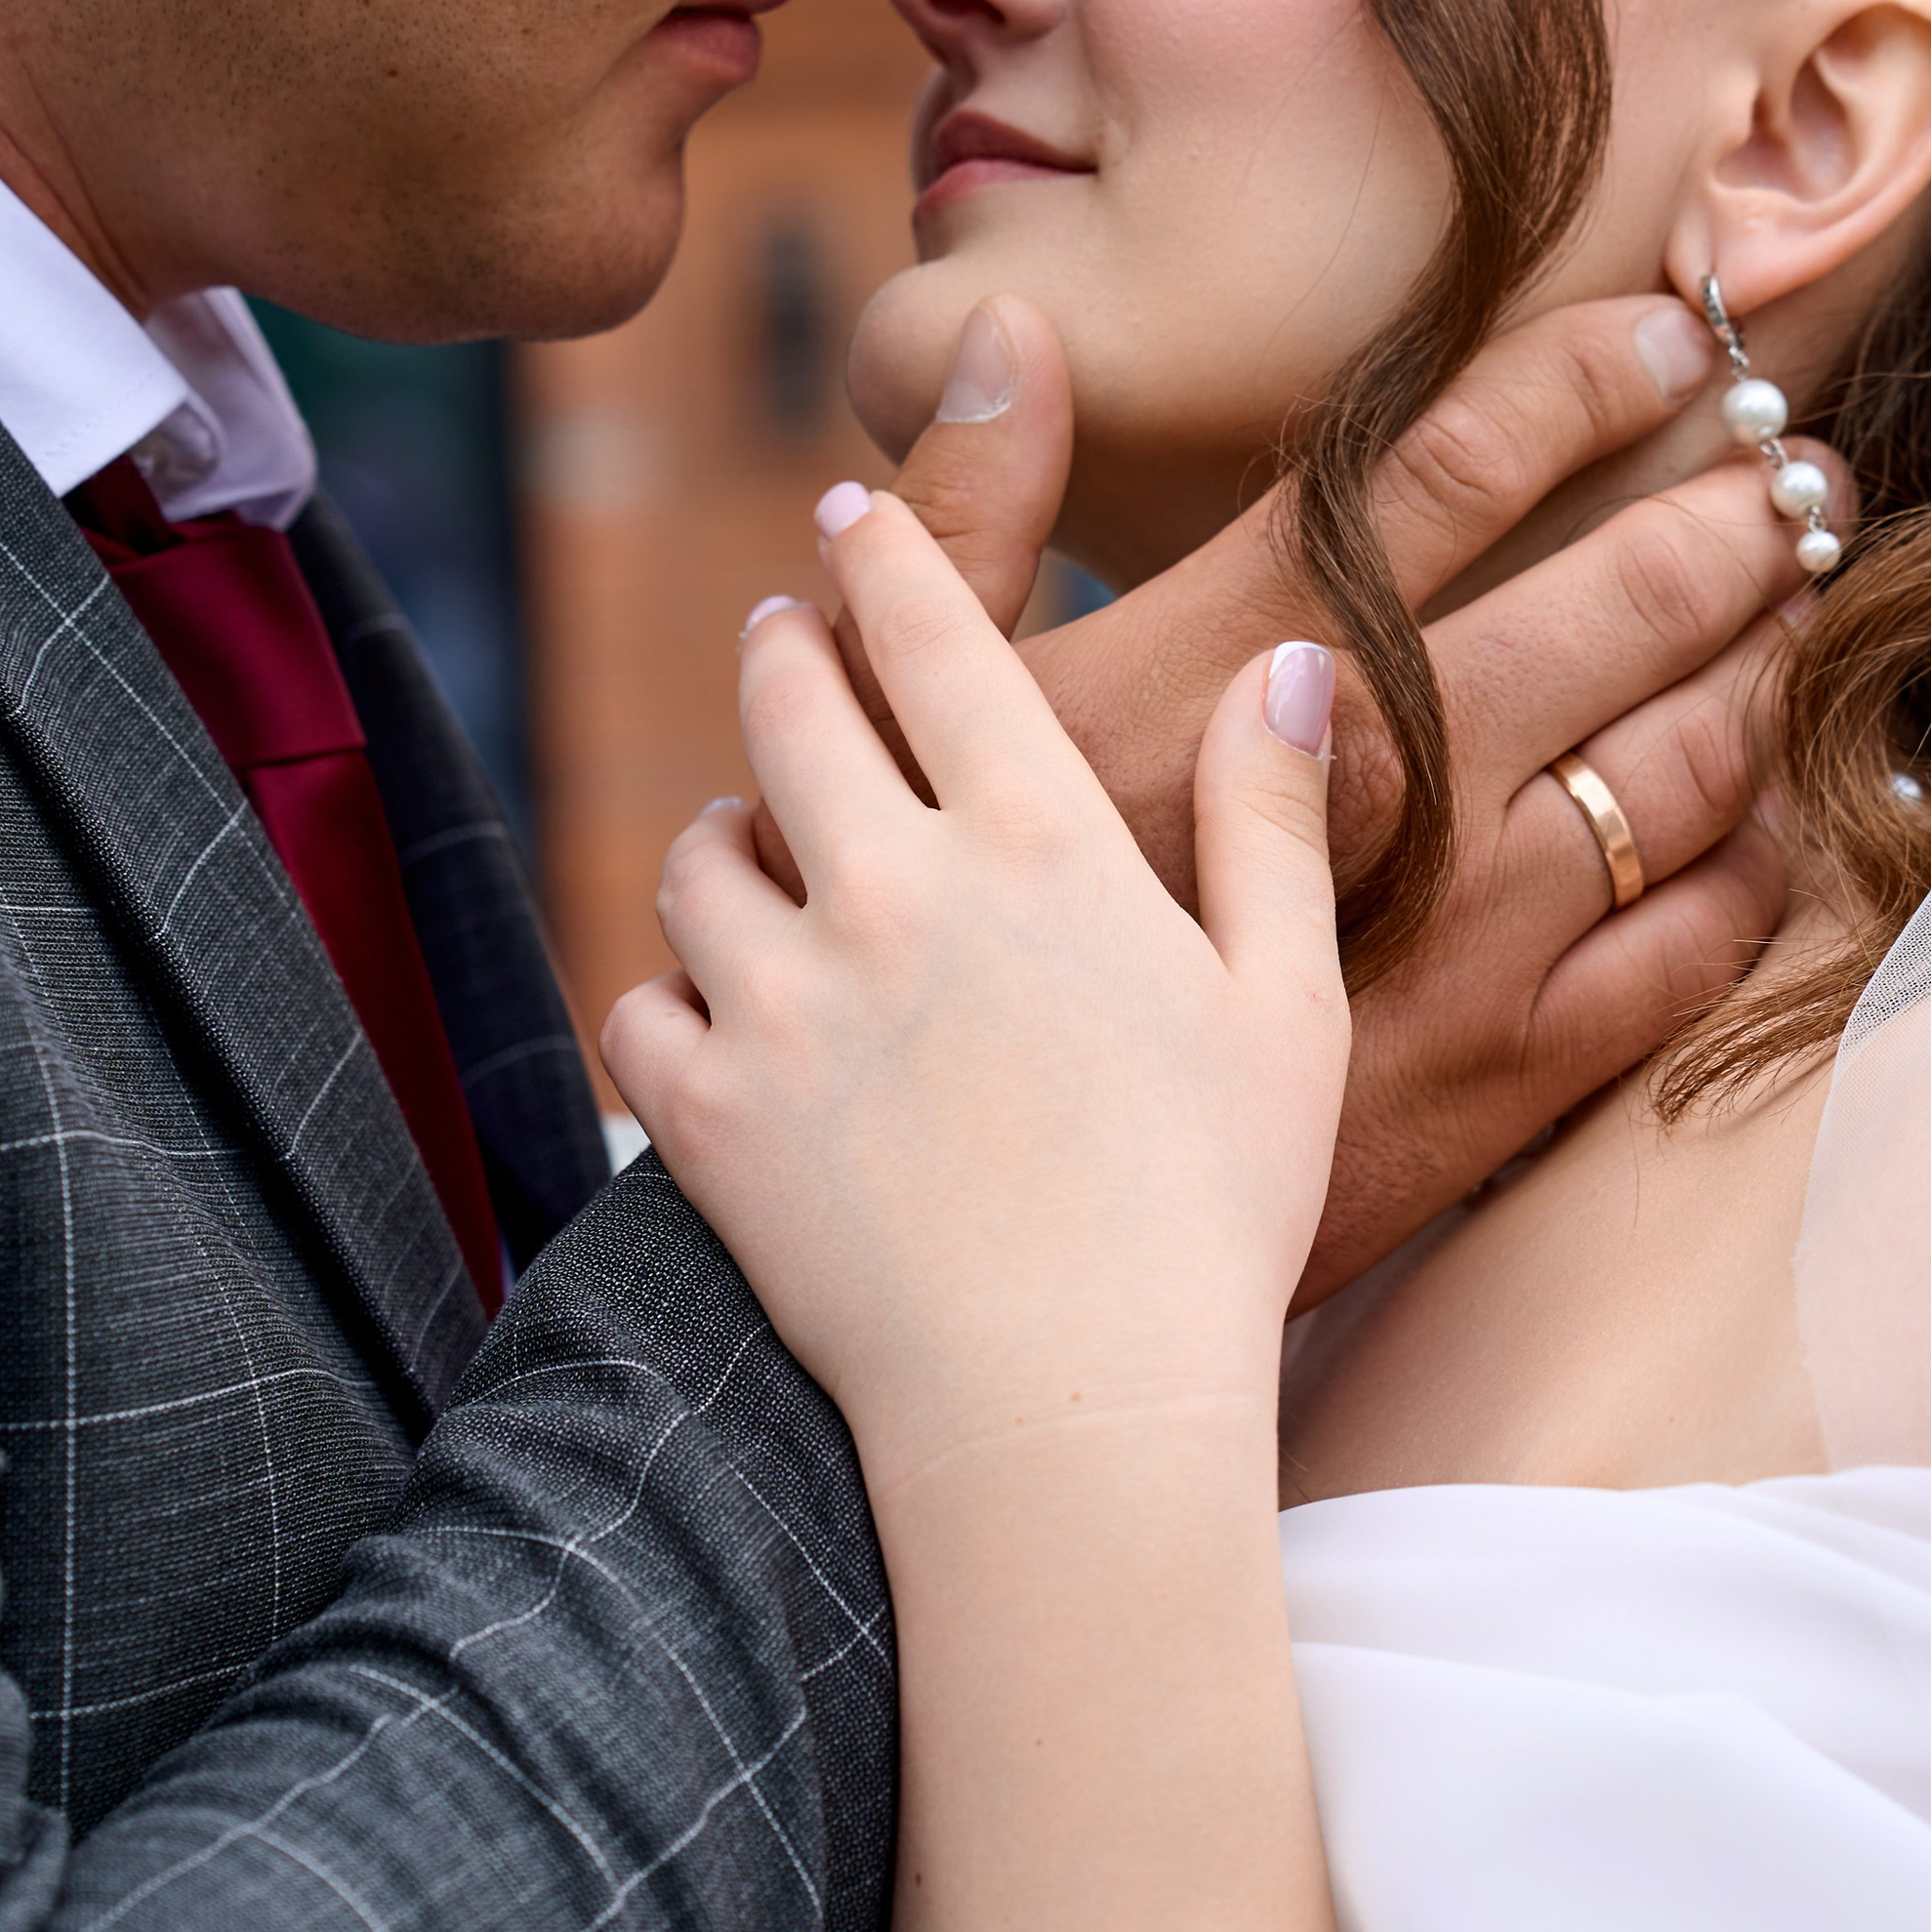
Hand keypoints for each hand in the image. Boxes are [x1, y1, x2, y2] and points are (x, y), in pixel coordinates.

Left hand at [605, 494, 1348, 1509]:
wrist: (1072, 1416)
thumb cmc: (1212, 1217)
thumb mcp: (1286, 1006)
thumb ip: (1272, 817)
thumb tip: (1288, 662)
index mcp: (1038, 845)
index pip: (931, 638)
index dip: (880, 556)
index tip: (847, 514)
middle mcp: (891, 891)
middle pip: (787, 712)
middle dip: (783, 654)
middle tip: (784, 638)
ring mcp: (782, 1002)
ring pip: (695, 858)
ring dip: (720, 837)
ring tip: (745, 845)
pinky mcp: (708, 1116)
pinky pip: (642, 1008)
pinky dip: (668, 998)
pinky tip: (708, 1010)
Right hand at [887, 291, 1817, 1303]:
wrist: (1006, 1217)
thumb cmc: (955, 938)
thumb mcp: (923, 712)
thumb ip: (976, 513)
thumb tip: (1008, 324)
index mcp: (1255, 669)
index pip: (1457, 471)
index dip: (1589, 382)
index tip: (1677, 332)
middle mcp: (1393, 783)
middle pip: (1619, 601)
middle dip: (1734, 516)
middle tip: (1805, 465)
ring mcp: (1473, 932)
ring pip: (1685, 762)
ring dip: (1770, 664)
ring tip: (1813, 599)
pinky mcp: (1516, 1069)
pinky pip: (1696, 942)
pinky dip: (1758, 858)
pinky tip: (1777, 805)